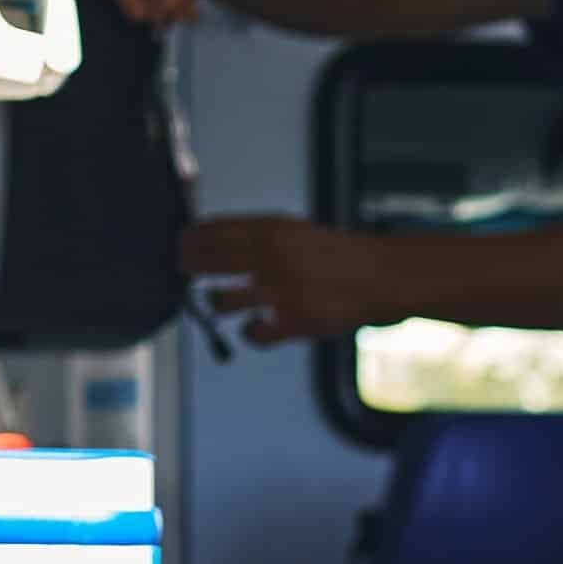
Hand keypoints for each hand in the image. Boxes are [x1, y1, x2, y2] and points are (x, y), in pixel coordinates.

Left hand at [184, 216, 401, 345]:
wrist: (381, 277)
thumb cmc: (337, 255)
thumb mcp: (297, 230)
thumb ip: (259, 234)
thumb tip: (212, 238)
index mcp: (273, 230)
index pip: (215, 230)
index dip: (191, 237)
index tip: (181, 242)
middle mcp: (272, 258)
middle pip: (211, 261)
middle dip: (190, 266)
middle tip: (184, 269)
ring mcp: (281, 291)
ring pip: (221, 300)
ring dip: (215, 301)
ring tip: (218, 301)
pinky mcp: (294, 322)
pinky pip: (253, 333)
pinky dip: (249, 332)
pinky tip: (253, 326)